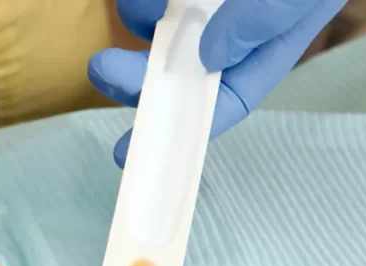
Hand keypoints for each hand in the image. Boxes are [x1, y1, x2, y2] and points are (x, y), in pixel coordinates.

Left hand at [89, 0, 346, 166]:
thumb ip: (261, 23)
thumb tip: (207, 56)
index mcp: (261, 51)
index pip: (217, 103)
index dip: (174, 130)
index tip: (125, 150)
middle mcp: (226, 29)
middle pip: (171, 69)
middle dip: (133, 76)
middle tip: (104, 68)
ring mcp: (200, 1)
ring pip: (152, 23)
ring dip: (136, 18)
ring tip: (139, 3)